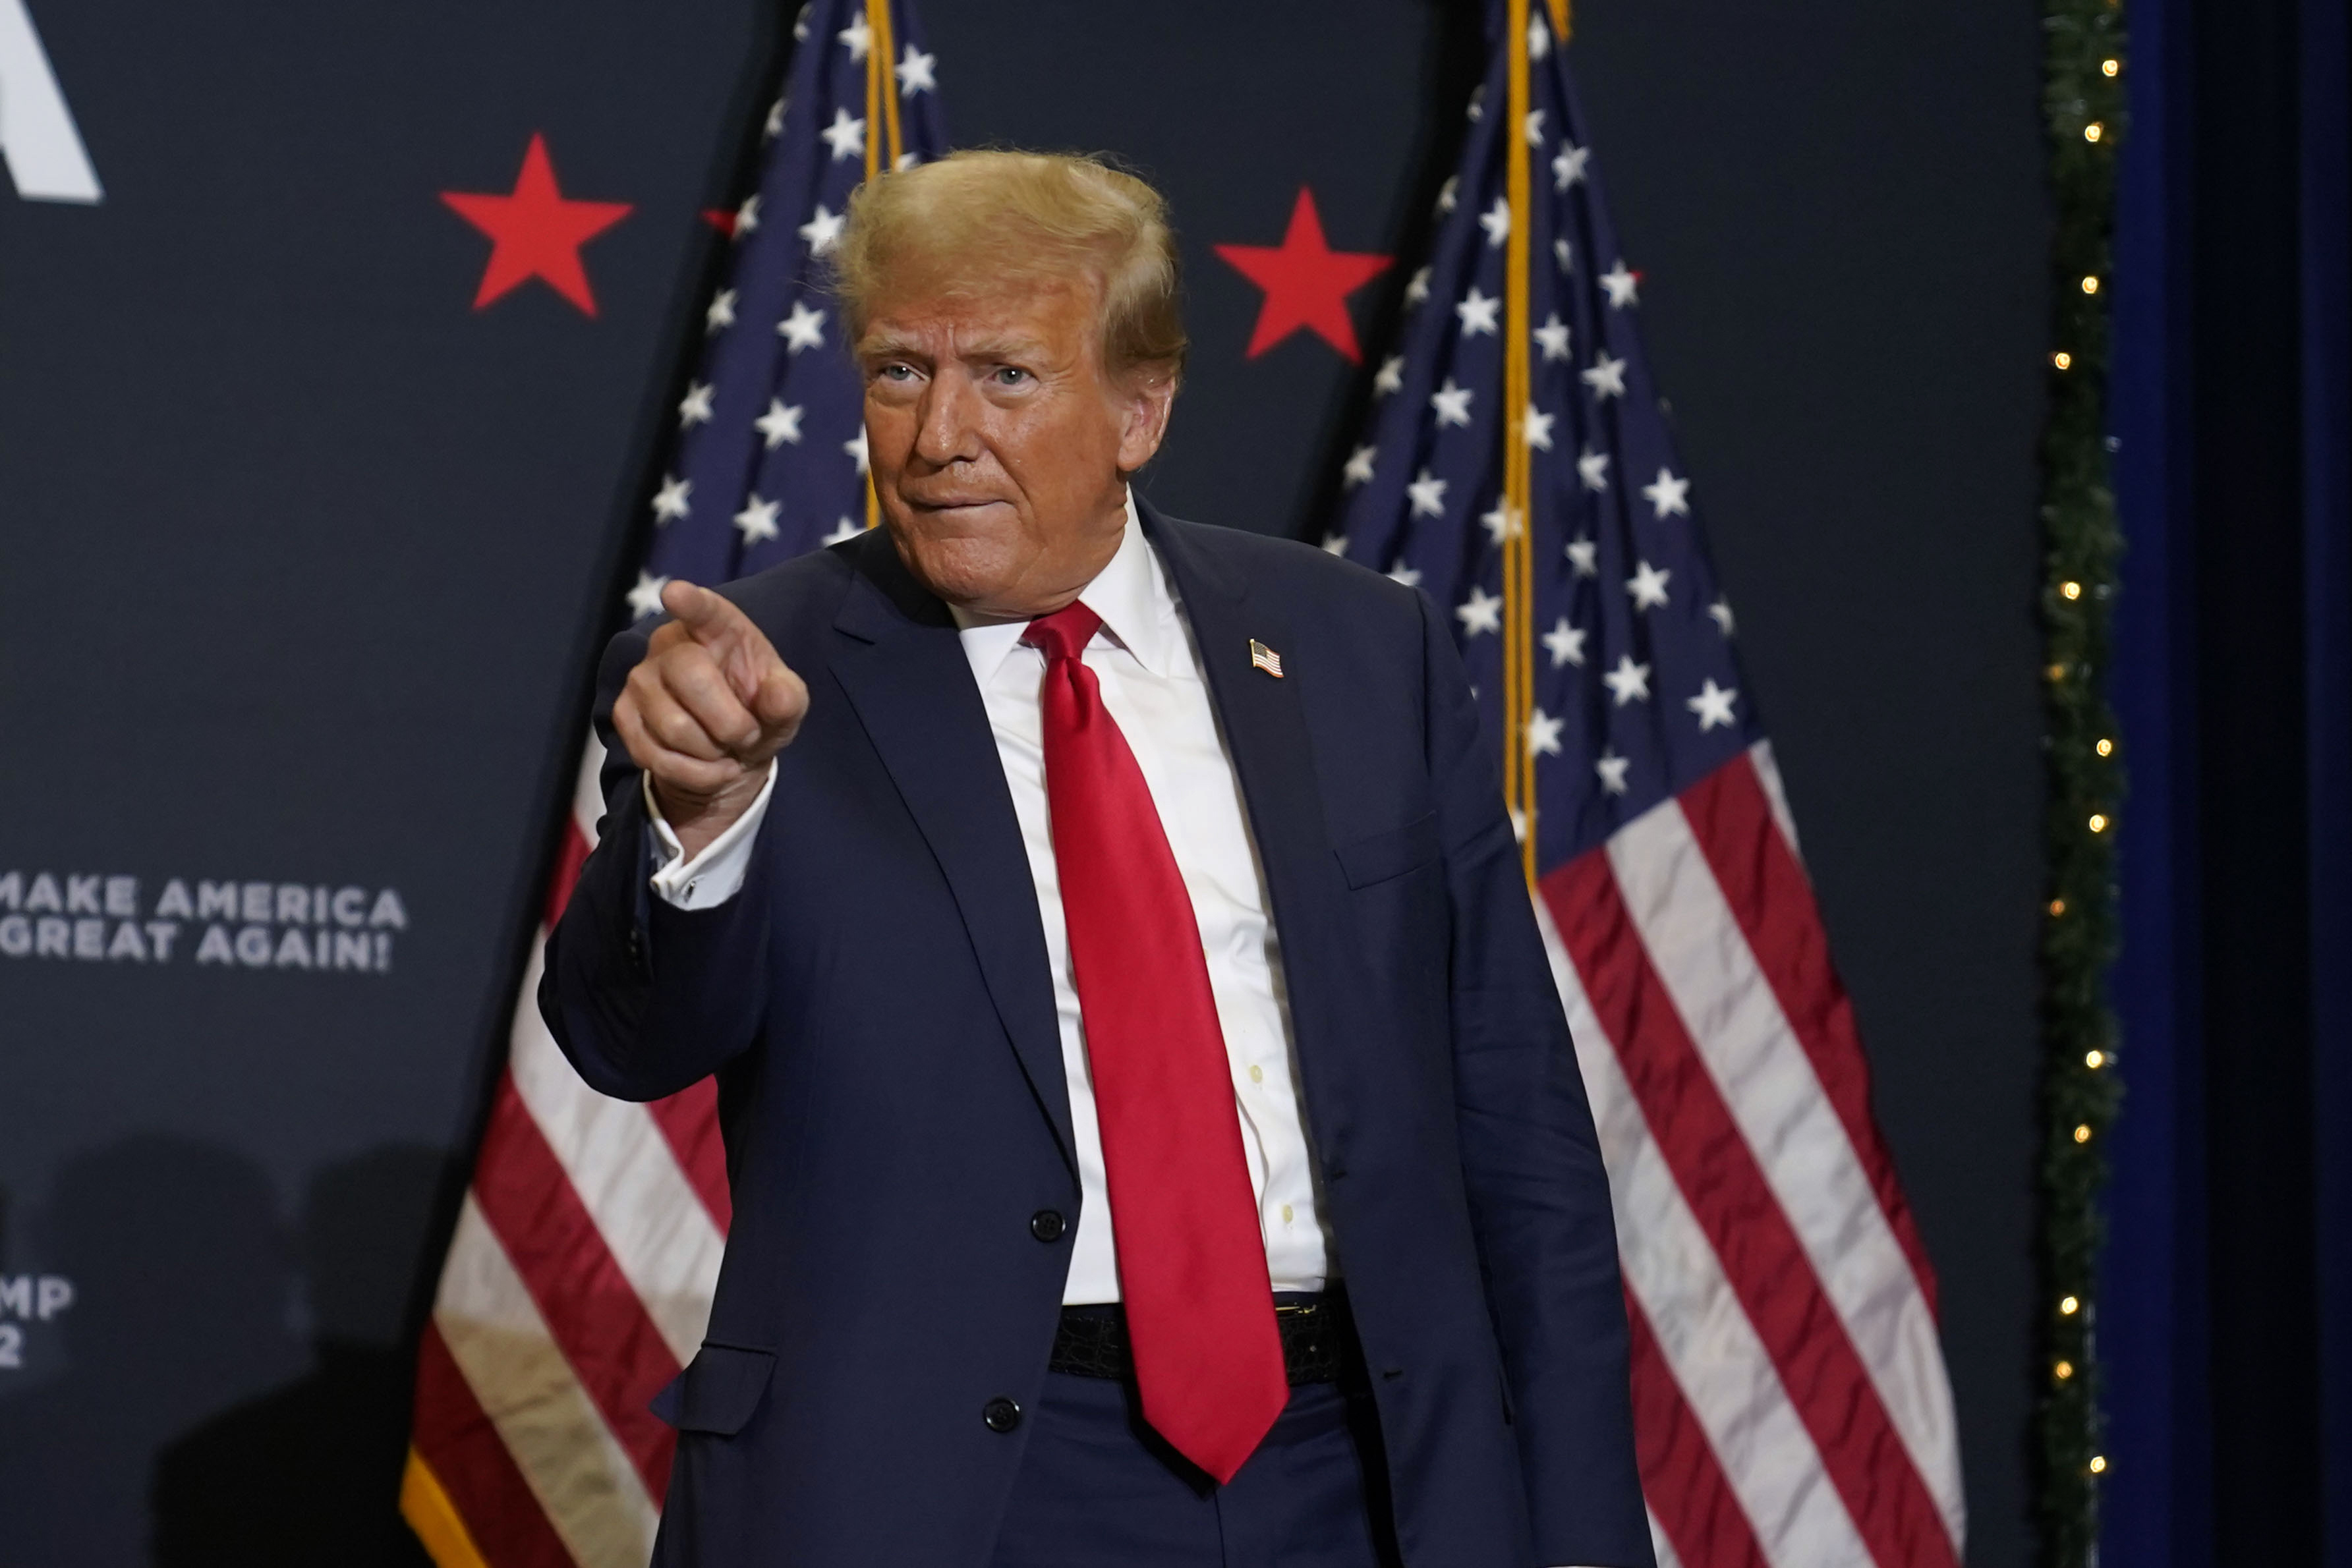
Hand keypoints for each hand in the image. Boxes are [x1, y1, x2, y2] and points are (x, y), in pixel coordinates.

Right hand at [613, 581, 807, 856]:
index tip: (676, 593)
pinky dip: (694, 775)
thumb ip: (787, 699)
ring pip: (674, 727)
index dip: (691, 602)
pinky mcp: (623, 715)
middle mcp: (670, 645)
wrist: (728, 750)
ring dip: (712, 754)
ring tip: (725, 749)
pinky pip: (656, 756)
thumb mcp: (785, 706)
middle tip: (746, 734)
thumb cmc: (757, 711)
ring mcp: (641, 680)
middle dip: (729, 722)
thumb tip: (779, 695)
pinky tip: (709, 768)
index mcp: (717, 628)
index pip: (704, 610)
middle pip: (691, 677)